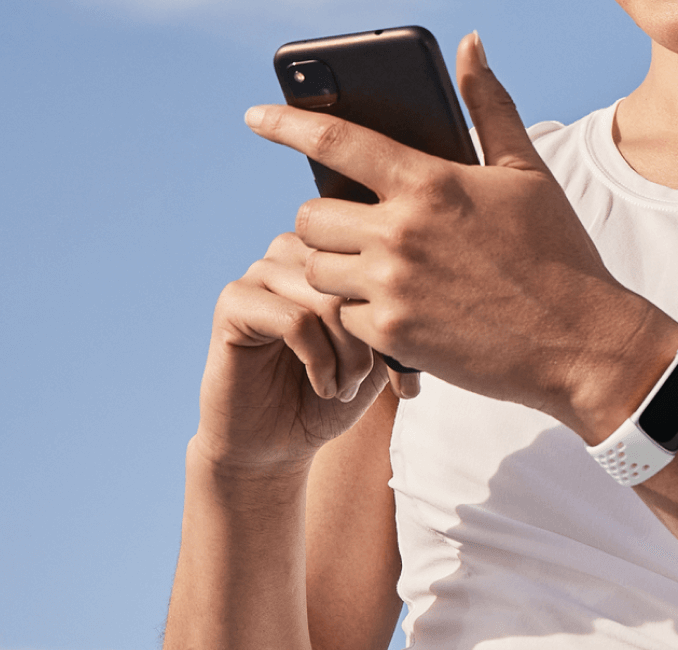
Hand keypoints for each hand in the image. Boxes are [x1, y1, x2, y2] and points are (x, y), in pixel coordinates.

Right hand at [194, 230, 390, 473]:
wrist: (276, 444)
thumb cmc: (332, 393)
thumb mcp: (382, 351)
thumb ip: (401, 311)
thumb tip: (428, 288)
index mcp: (332, 251)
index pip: (380, 260)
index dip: (399, 316)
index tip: (407, 372)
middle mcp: (295, 250)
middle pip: (356, 277)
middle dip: (373, 337)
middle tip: (366, 381)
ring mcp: (260, 272)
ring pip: (328, 299)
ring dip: (348, 354)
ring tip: (345, 387)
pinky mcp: (233, 303)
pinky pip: (295, 320)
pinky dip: (319, 361)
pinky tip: (322, 387)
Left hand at [243, 33, 676, 435]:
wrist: (581, 340)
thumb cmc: (558, 251)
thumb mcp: (527, 171)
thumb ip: (489, 104)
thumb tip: (469, 44)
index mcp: (430, 183)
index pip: (337, 141)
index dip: (288, 124)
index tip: (256, 118)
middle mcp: (401, 233)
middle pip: (312, 216)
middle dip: (324, 218)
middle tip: (354, 225)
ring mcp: (392, 288)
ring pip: (318, 269)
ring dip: (336, 266)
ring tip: (376, 268)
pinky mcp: (393, 338)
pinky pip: (343, 318)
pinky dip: (361, 313)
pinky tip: (400, 308)